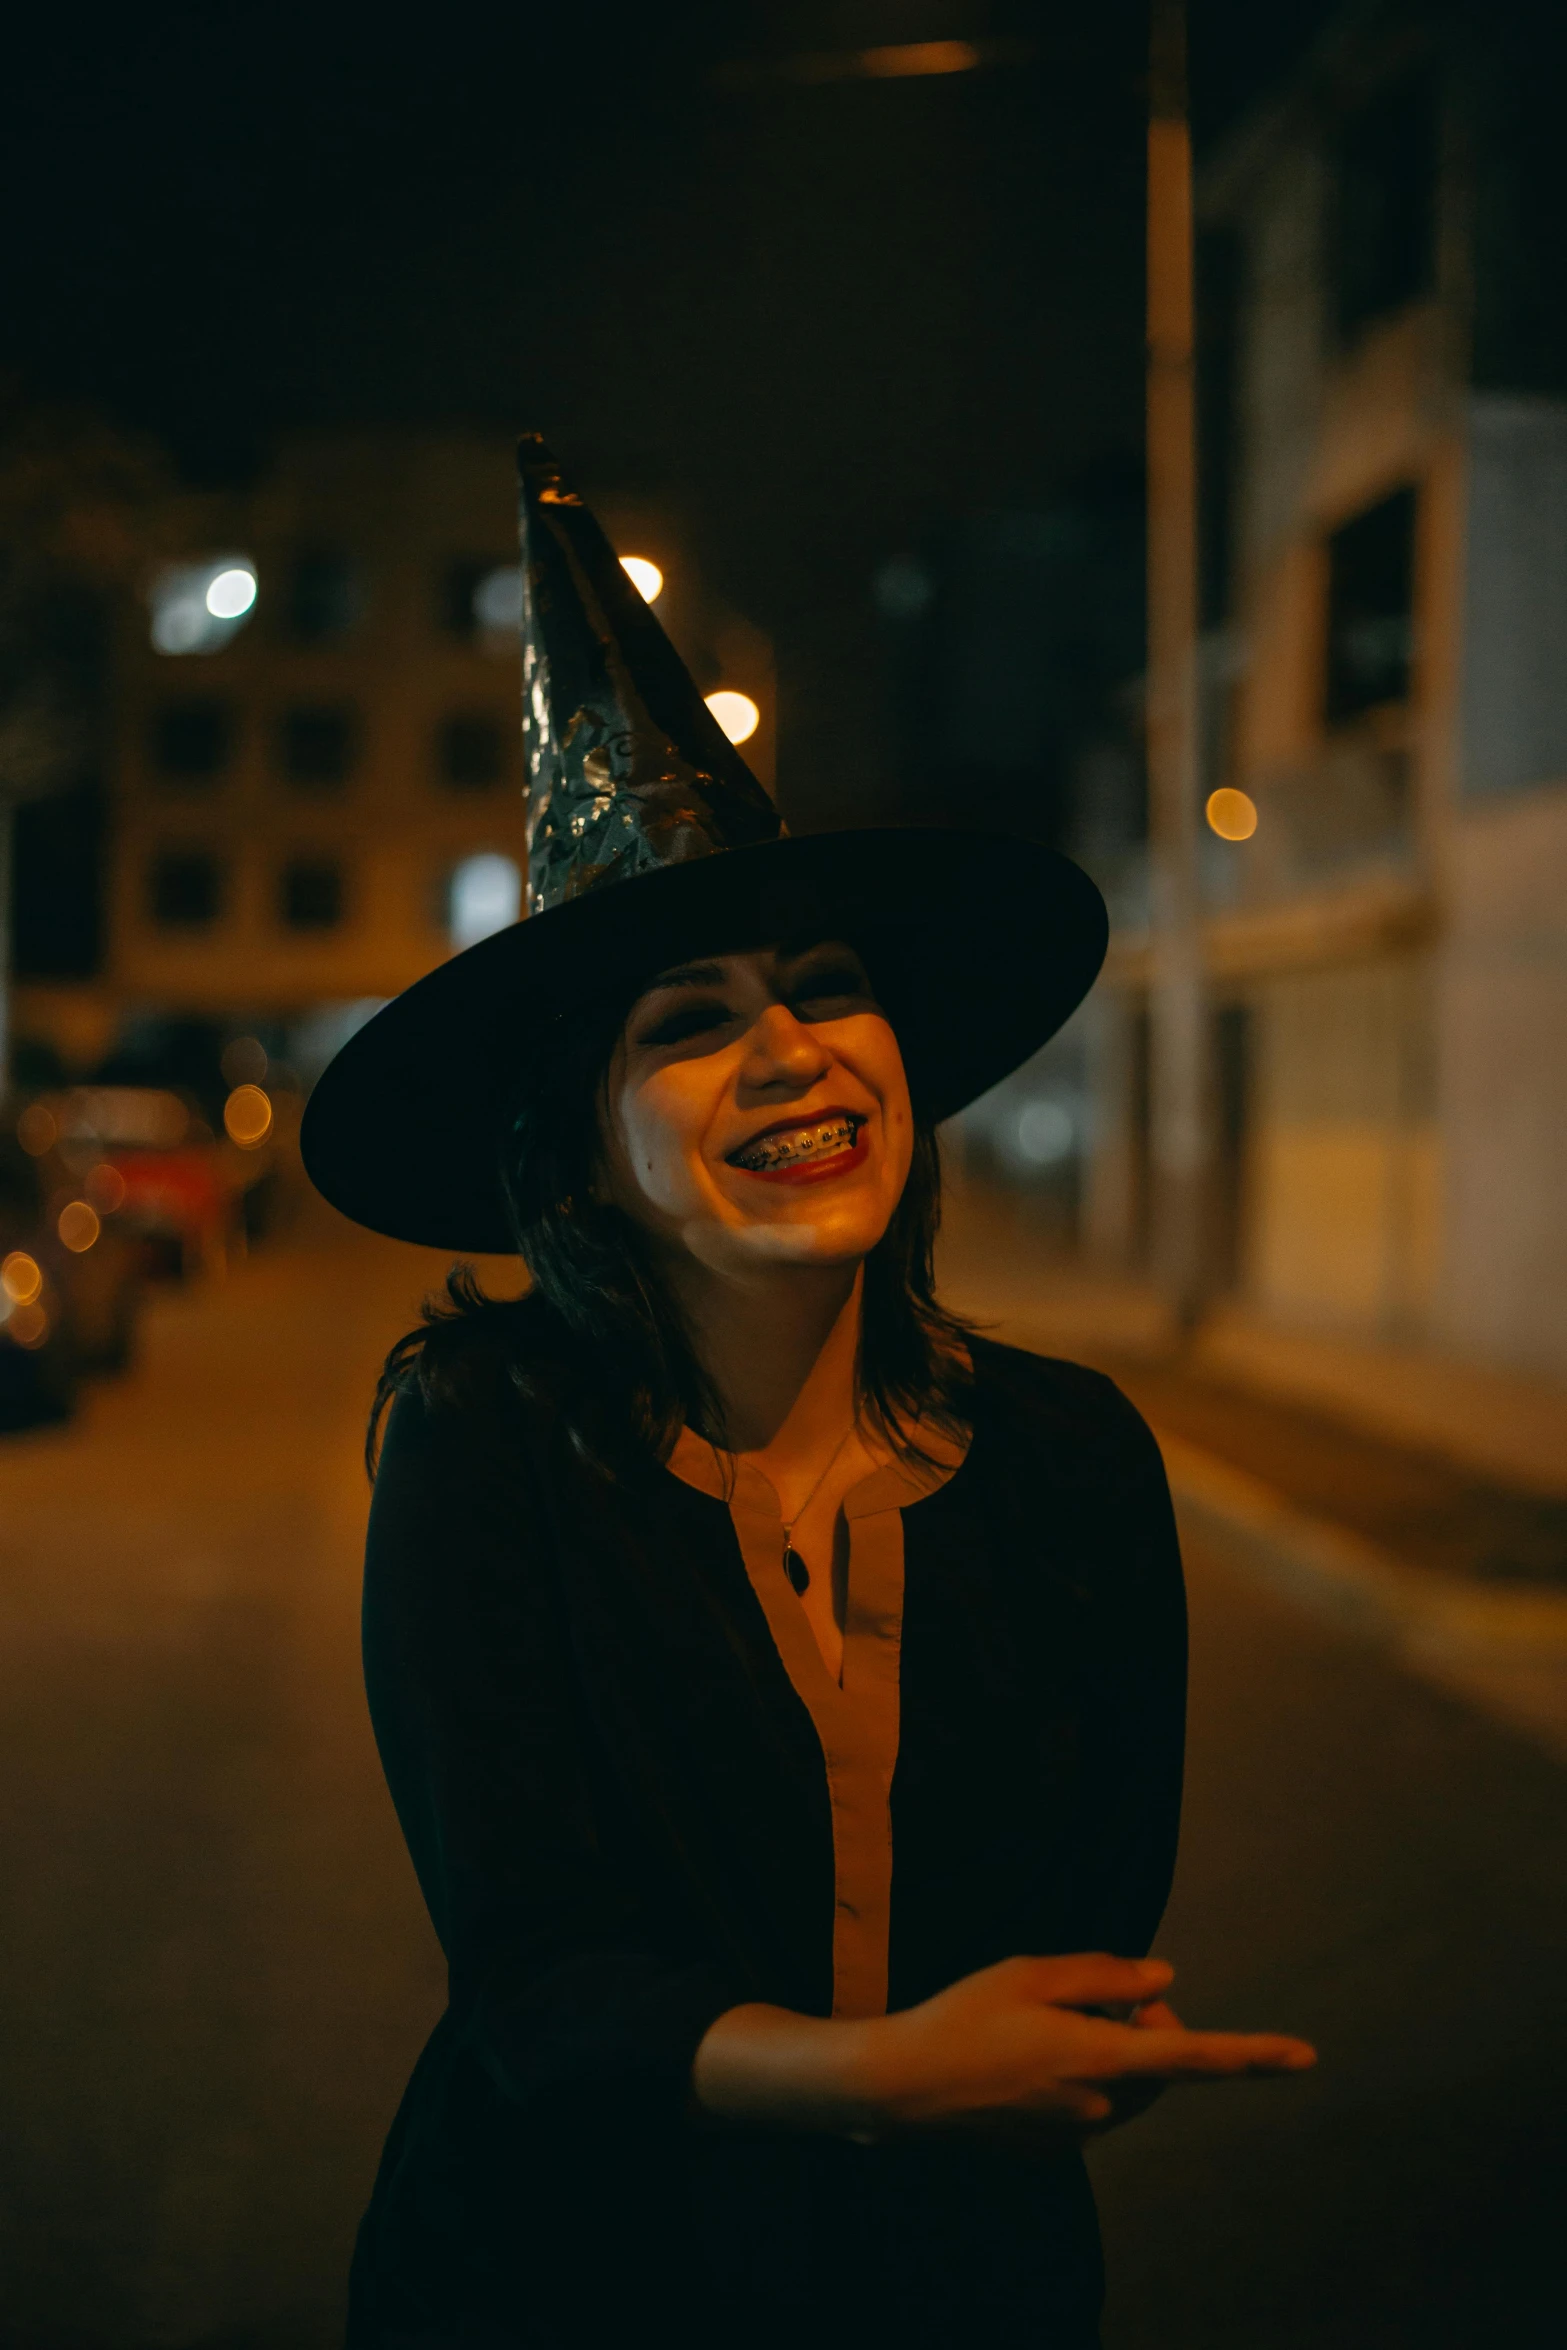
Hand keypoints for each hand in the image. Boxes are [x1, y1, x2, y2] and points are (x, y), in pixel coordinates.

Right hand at [859, 1953, 1314, 2144]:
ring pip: (1129, 2085)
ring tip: (1045, 2022)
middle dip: (1143, 2023)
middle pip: (1159, 2063)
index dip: (1253, 2055)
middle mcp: (1100, 2105)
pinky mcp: (1054, 2147)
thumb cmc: (963, 2017)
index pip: (1196, 2056)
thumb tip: (1164, 1980)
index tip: (1305, 2057)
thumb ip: (1105, 1977)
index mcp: (1101, 2057)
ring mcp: (1078, 2133)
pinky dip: (1082, 2074)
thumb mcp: (1029, 1974)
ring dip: (1113, 2050)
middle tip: (1088, 1992)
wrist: (902, 2088)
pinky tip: (1026, 2055)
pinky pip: (1094, 2105)